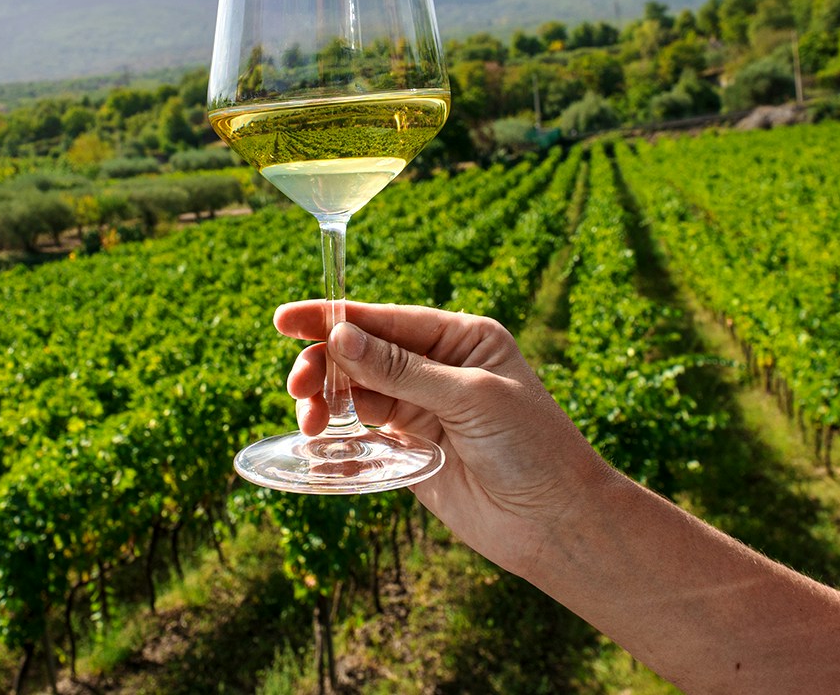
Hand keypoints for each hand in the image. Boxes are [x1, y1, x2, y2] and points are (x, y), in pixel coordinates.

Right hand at [274, 300, 611, 577]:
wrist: (555, 522)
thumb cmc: (532, 447)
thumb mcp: (469, 397)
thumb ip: (401, 369)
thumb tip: (340, 337)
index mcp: (460, 337)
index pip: (385, 319)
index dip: (333, 317)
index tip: (285, 318)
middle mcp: (436, 367)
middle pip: (362, 353)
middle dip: (324, 364)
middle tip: (297, 386)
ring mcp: (421, 407)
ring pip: (355, 391)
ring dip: (325, 399)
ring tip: (308, 419)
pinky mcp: (409, 448)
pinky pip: (361, 431)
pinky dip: (336, 432)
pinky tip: (318, 441)